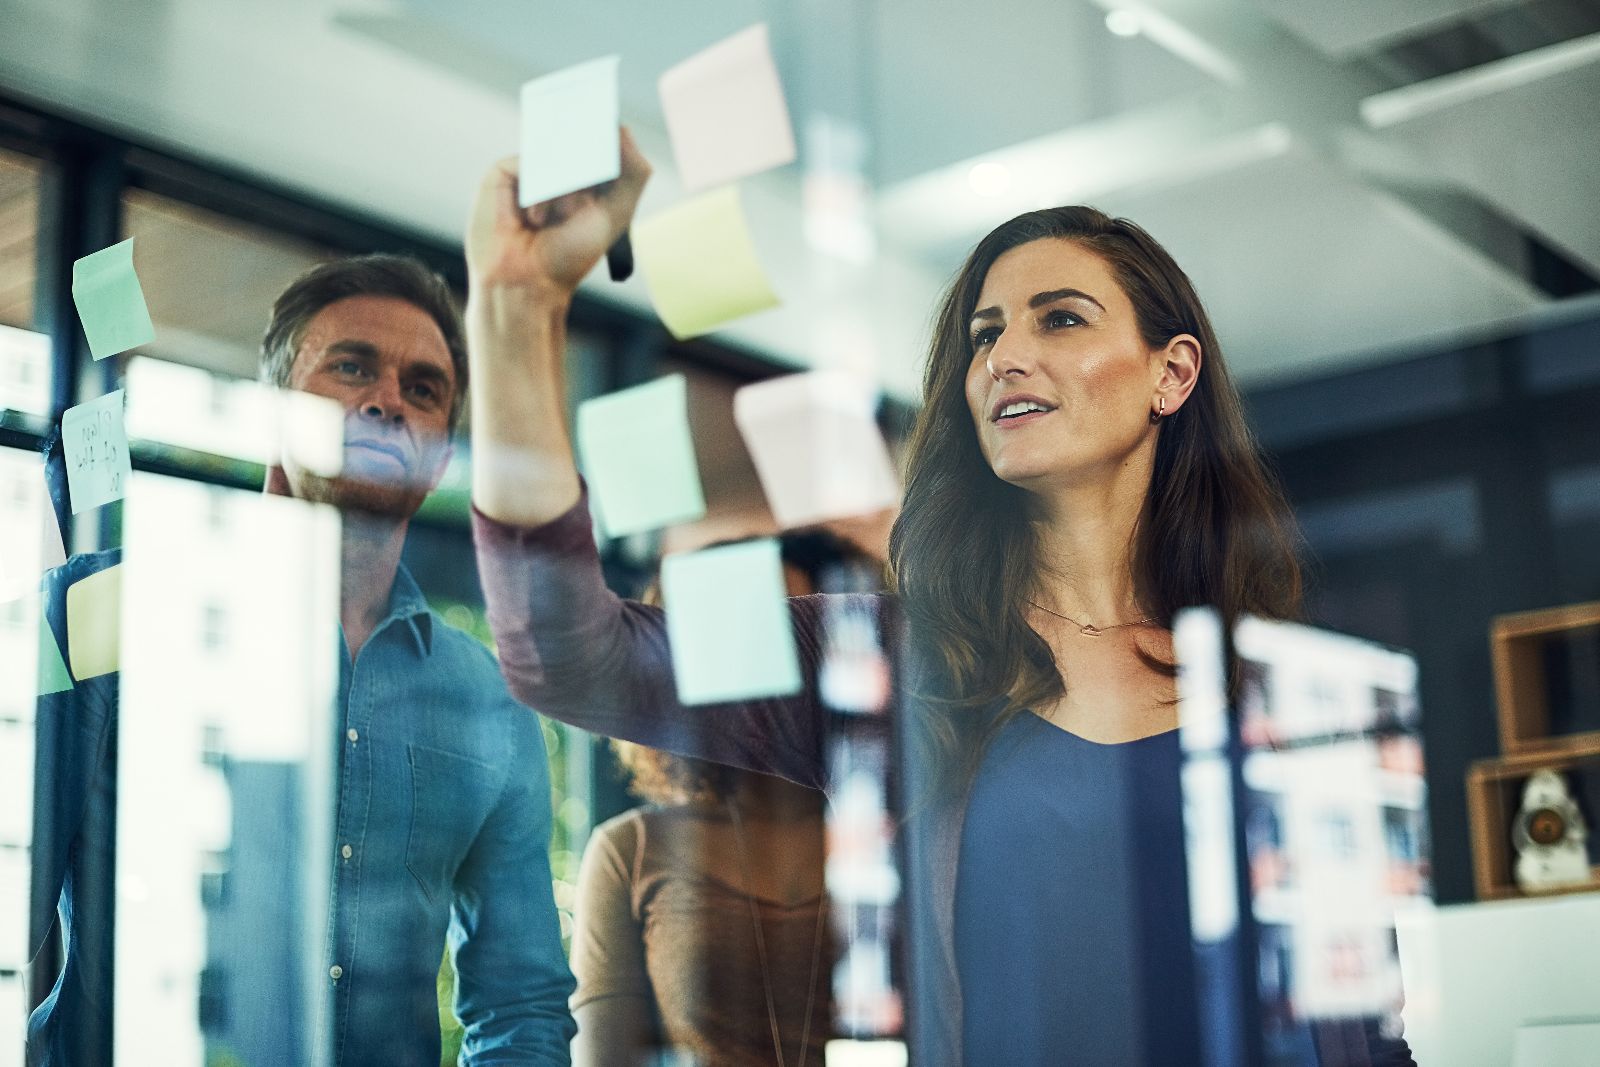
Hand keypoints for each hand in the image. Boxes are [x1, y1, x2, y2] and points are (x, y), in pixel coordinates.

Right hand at [466, 127, 651, 297]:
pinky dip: (537, 191)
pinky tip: (531, 219)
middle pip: (578, 138)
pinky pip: (528, 161)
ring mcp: (531, 169)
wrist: (527, 280)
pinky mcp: (504, 173)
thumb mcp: (615, 214)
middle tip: (585, 195)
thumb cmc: (571, 255)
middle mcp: (558, 170)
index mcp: (588, 178)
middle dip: (586, 164)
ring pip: (554, 152)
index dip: (607, 133)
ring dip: (563, 189)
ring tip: (553, 222)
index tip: (610, 127)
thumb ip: (632, 173)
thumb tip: (623, 127)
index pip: (601, 140)